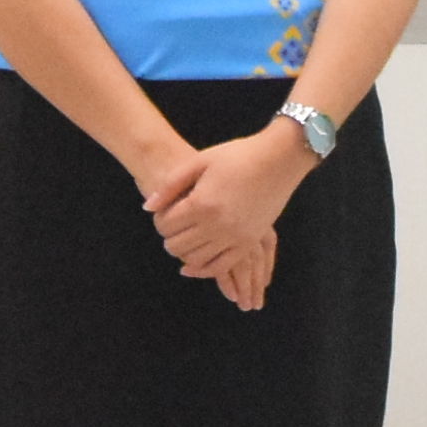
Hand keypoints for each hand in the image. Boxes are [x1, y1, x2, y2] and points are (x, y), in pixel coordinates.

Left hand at [149, 130, 309, 299]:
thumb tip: (148, 208)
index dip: (160, 222)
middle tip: (171, 229)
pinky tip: (193, 266)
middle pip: (178, 246)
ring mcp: (235, 237)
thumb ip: (171, 185)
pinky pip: (221, 267)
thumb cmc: (237, 155)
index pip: (167, 225)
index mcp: (202, 203)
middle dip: (169, 239)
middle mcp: (217, 225)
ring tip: (184, 241)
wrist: (278, 160)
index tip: (163, 215)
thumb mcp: (200, 161)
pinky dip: (204, 270)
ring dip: (184, 254)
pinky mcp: (249, 243)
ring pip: (197, 260)